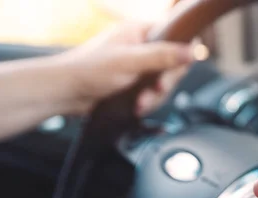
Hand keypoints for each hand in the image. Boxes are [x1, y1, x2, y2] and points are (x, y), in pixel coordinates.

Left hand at [56, 22, 193, 115]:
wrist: (65, 93)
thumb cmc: (88, 70)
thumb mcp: (129, 62)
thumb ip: (162, 56)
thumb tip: (192, 51)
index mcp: (140, 31)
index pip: (176, 37)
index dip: (181, 55)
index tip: (176, 70)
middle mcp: (141, 46)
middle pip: (173, 64)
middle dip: (164, 83)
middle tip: (155, 90)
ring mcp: (138, 65)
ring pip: (163, 82)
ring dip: (154, 97)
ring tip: (139, 103)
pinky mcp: (134, 83)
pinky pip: (153, 93)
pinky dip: (147, 102)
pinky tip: (136, 106)